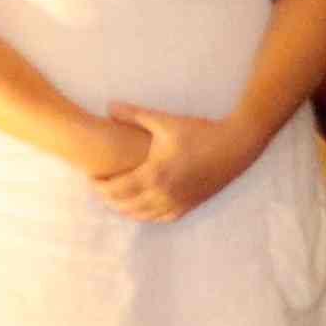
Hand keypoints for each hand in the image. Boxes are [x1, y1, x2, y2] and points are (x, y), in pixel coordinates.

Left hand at [87, 107, 253, 222]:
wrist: (235, 146)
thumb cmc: (200, 132)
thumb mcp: (165, 121)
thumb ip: (134, 115)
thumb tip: (108, 107)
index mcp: (154, 175)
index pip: (115, 189)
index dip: (98, 186)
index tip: (90, 177)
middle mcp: (163, 194)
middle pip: (124, 206)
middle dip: (107, 198)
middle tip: (99, 187)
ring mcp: (177, 202)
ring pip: (141, 215)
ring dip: (125, 208)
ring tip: (116, 196)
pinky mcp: (189, 205)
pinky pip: (161, 217)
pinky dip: (146, 214)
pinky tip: (141, 206)